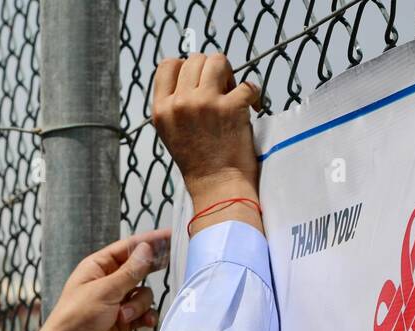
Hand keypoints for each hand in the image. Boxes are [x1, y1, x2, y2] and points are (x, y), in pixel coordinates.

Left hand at [19, 229, 169, 330]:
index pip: (128, 248)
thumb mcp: (104, 290)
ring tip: (124, 316)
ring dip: (138, 305)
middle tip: (170, 263)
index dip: (149, 241)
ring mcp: (116, 301)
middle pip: (138, 268)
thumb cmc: (77, 317)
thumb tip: (146, 249)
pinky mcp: (122, 320)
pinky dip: (145, 317)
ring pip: (143, 294)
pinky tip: (144, 323)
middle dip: (151, 270)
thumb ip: (129, 272)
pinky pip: (142, 313)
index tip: (170, 236)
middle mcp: (108, 281)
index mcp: (98, 266)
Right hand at [153, 53, 263, 233]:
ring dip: (229, 75)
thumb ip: (176, 104)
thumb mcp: (172, 132)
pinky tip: (251, 109)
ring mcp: (204, 104)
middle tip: (219, 93)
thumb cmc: (199, 163)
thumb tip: (194, 75)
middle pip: (195, 59)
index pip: (167, 65)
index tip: (198, 82)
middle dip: (211, 71)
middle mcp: (179, 104)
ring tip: (232, 95)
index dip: (186, 67)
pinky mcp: (230, 107)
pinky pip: (247, 84)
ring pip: (218, 60)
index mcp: (161, 110)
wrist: (217, 188)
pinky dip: (253, 95)